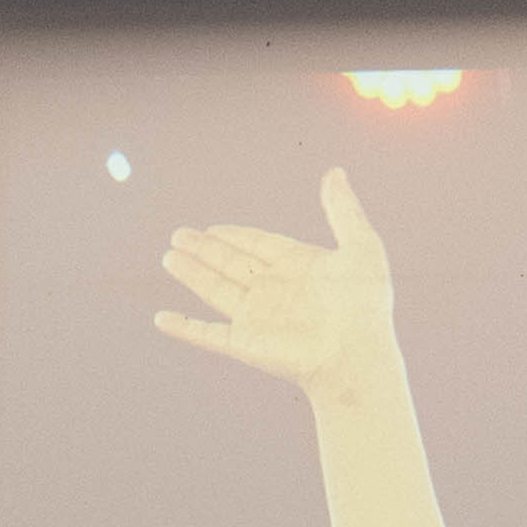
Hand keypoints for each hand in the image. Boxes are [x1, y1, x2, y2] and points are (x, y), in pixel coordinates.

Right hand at [151, 168, 411, 411]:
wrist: (356, 354)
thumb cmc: (365, 304)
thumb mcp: (361, 244)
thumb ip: (343, 209)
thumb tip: (334, 171)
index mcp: (299, 267)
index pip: (259, 246)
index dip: (235, 236)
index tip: (212, 228)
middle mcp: (275, 292)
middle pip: (232, 264)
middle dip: (205, 250)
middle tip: (179, 234)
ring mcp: (258, 318)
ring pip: (215, 290)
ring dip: (191, 274)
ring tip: (169, 255)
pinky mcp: (245, 343)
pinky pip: (207, 334)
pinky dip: (183, 329)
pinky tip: (162, 319)